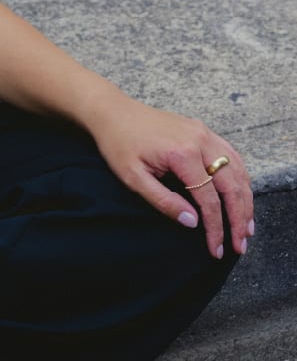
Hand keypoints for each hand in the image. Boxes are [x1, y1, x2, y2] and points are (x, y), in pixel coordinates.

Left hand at [85, 96, 253, 259]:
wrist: (114, 112)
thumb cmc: (119, 145)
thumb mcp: (133, 178)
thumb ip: (164, 201)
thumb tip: (193, 223)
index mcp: (182, 154)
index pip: (209, 199)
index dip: (216, 227)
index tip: (217, 249)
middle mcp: (201, 141)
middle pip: (232, 186)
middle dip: (239, 218)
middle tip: (241, 244)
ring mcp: (206, 134)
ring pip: (238, 171)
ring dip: (246, 201)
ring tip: (247, 227)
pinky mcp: (205, 131)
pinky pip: (232, 157)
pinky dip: (241, 179)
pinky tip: (242, 196)